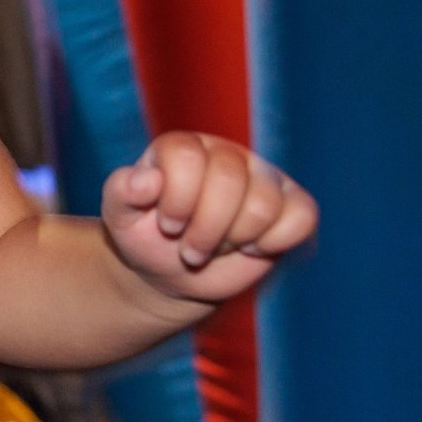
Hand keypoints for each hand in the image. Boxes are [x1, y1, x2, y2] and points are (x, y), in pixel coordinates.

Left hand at [101, 130, 316, 303]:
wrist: (174, 274)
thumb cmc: (144, 238)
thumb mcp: (119, 217)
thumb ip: (121, 192)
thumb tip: (147, 180)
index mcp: (182, 147)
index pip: (186, 156)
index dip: (177, 200)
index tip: (167, 226)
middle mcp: (225, 154)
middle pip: (228, 181)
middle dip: (205, 229)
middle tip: (189, 249)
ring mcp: (263, 177)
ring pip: (264, 204)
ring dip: (234, 240)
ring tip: (216, 247)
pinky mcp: (292, 204)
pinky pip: (302, 217)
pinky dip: (275, 242)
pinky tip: (252, 247)